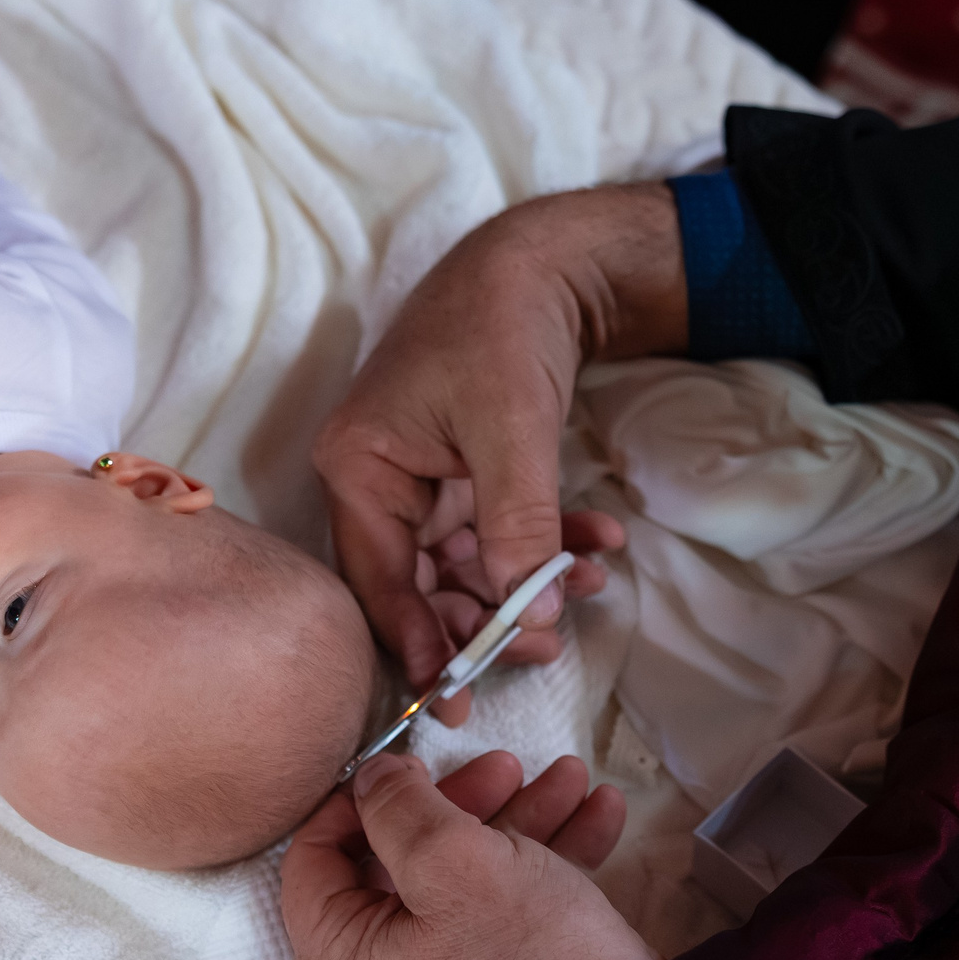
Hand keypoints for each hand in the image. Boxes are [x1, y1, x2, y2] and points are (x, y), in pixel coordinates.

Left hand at [281, 750, 652, 959]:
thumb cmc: (528, 954)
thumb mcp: (455, 858)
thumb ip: (396, 805)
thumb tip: (369, 779)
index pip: (312, 862)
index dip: (358, 799)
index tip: (411, 762)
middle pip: (397, 866)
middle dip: (465, 803)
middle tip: (510, 764)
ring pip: (459, 886)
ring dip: (516, 824)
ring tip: (571, 777)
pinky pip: (493, 921)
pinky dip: (537, 868)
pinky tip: (597, 817)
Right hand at [313, 184, 685, 722]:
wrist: (543, 262)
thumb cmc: (501, 328)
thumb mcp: (509, 432)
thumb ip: (513, 529)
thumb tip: (523, 622)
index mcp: (358, 467)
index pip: (376, 579)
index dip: (416, 643)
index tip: (456, 698)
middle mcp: (377, 479)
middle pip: (418, 583)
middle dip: (484, 618)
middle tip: (544, 647)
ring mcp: (420, 477)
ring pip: (466, 563)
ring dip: (525, 582)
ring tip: (587, 587)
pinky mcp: (464, 472)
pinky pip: (497, 532)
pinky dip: (545, 544)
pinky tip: (599, 545)